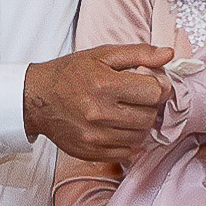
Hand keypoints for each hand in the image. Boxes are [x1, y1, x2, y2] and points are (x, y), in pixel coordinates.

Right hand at [22, 42, 172, 159]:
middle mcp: (99, 113)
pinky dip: (128, 141)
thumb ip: (139, 53)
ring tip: (125, 111)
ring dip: (139, 124)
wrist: (36, 99)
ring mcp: (95, 136)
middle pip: (149, 116)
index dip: (158, 87)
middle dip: (148, 106)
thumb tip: (168, 54)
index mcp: (104, 84)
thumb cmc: (70, 74)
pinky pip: (126, 152)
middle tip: (136, 98)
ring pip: (140, 136)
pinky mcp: (91, 152)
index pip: (155, 92)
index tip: (149, 84)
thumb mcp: (102, 54)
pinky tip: (117, 127)